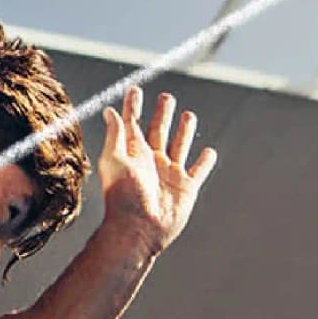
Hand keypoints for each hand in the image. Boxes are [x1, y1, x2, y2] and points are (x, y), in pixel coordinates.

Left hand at [95, 92, 213, 256]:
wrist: (139, 229)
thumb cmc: (122, 196)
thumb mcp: (114, 161)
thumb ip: (115, 135)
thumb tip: (109, 110)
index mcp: (133, 153)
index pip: (133, 123)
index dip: (133, 106)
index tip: (134, 89)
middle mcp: (152, 161)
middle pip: (159, 131)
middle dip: (162, 114)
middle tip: (166, 97)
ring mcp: (170, 174)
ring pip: (180, 145)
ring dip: (184, 131)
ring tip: (188, 114)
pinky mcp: (186, 187)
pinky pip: (198, 170)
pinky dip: (205, 161)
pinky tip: (208, 151)